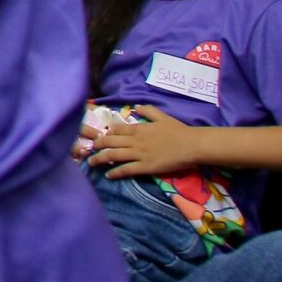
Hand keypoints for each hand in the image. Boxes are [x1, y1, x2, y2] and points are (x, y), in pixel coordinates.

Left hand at [87, 105, 203, 179]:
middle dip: (97, 145)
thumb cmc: (179, 130)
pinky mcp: (145, 167)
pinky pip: (125, 170)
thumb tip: (136, 106)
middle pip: (109, 142)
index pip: (116, 130)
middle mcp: (135, 140)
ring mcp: (139, 154)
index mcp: (139, 128)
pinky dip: (114, 172)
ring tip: (91, 162)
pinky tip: (108, 175)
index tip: (99, 137)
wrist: (191, 145)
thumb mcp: (162, 116)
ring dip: (99, 159)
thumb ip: (148, 110)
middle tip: (90, 149)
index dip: (105, 134)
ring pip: (113, 156)